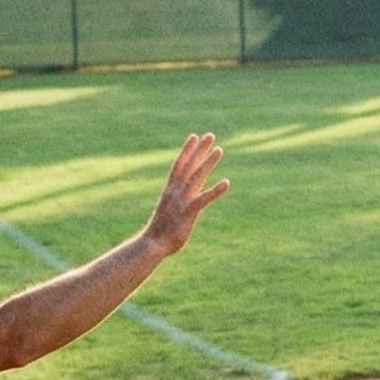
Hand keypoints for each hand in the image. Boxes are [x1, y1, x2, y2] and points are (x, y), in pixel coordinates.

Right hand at [144, 133, 229, 256]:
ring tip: (219, 150)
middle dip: (199, 150)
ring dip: (208, 162)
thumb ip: (179, 202)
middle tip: (210, 135)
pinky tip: (227, 183)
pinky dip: (215, 190)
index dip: (187, 150)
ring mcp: (181, 200)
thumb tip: (186, 200)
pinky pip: (204, 199)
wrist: (152, 244)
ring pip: (196, 177)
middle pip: (189, 165)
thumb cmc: (161, 231)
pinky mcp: (188, 212)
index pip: (179, 165)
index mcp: (170, 190)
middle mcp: (175, 191)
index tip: (194, 137)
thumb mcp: (170, 211)